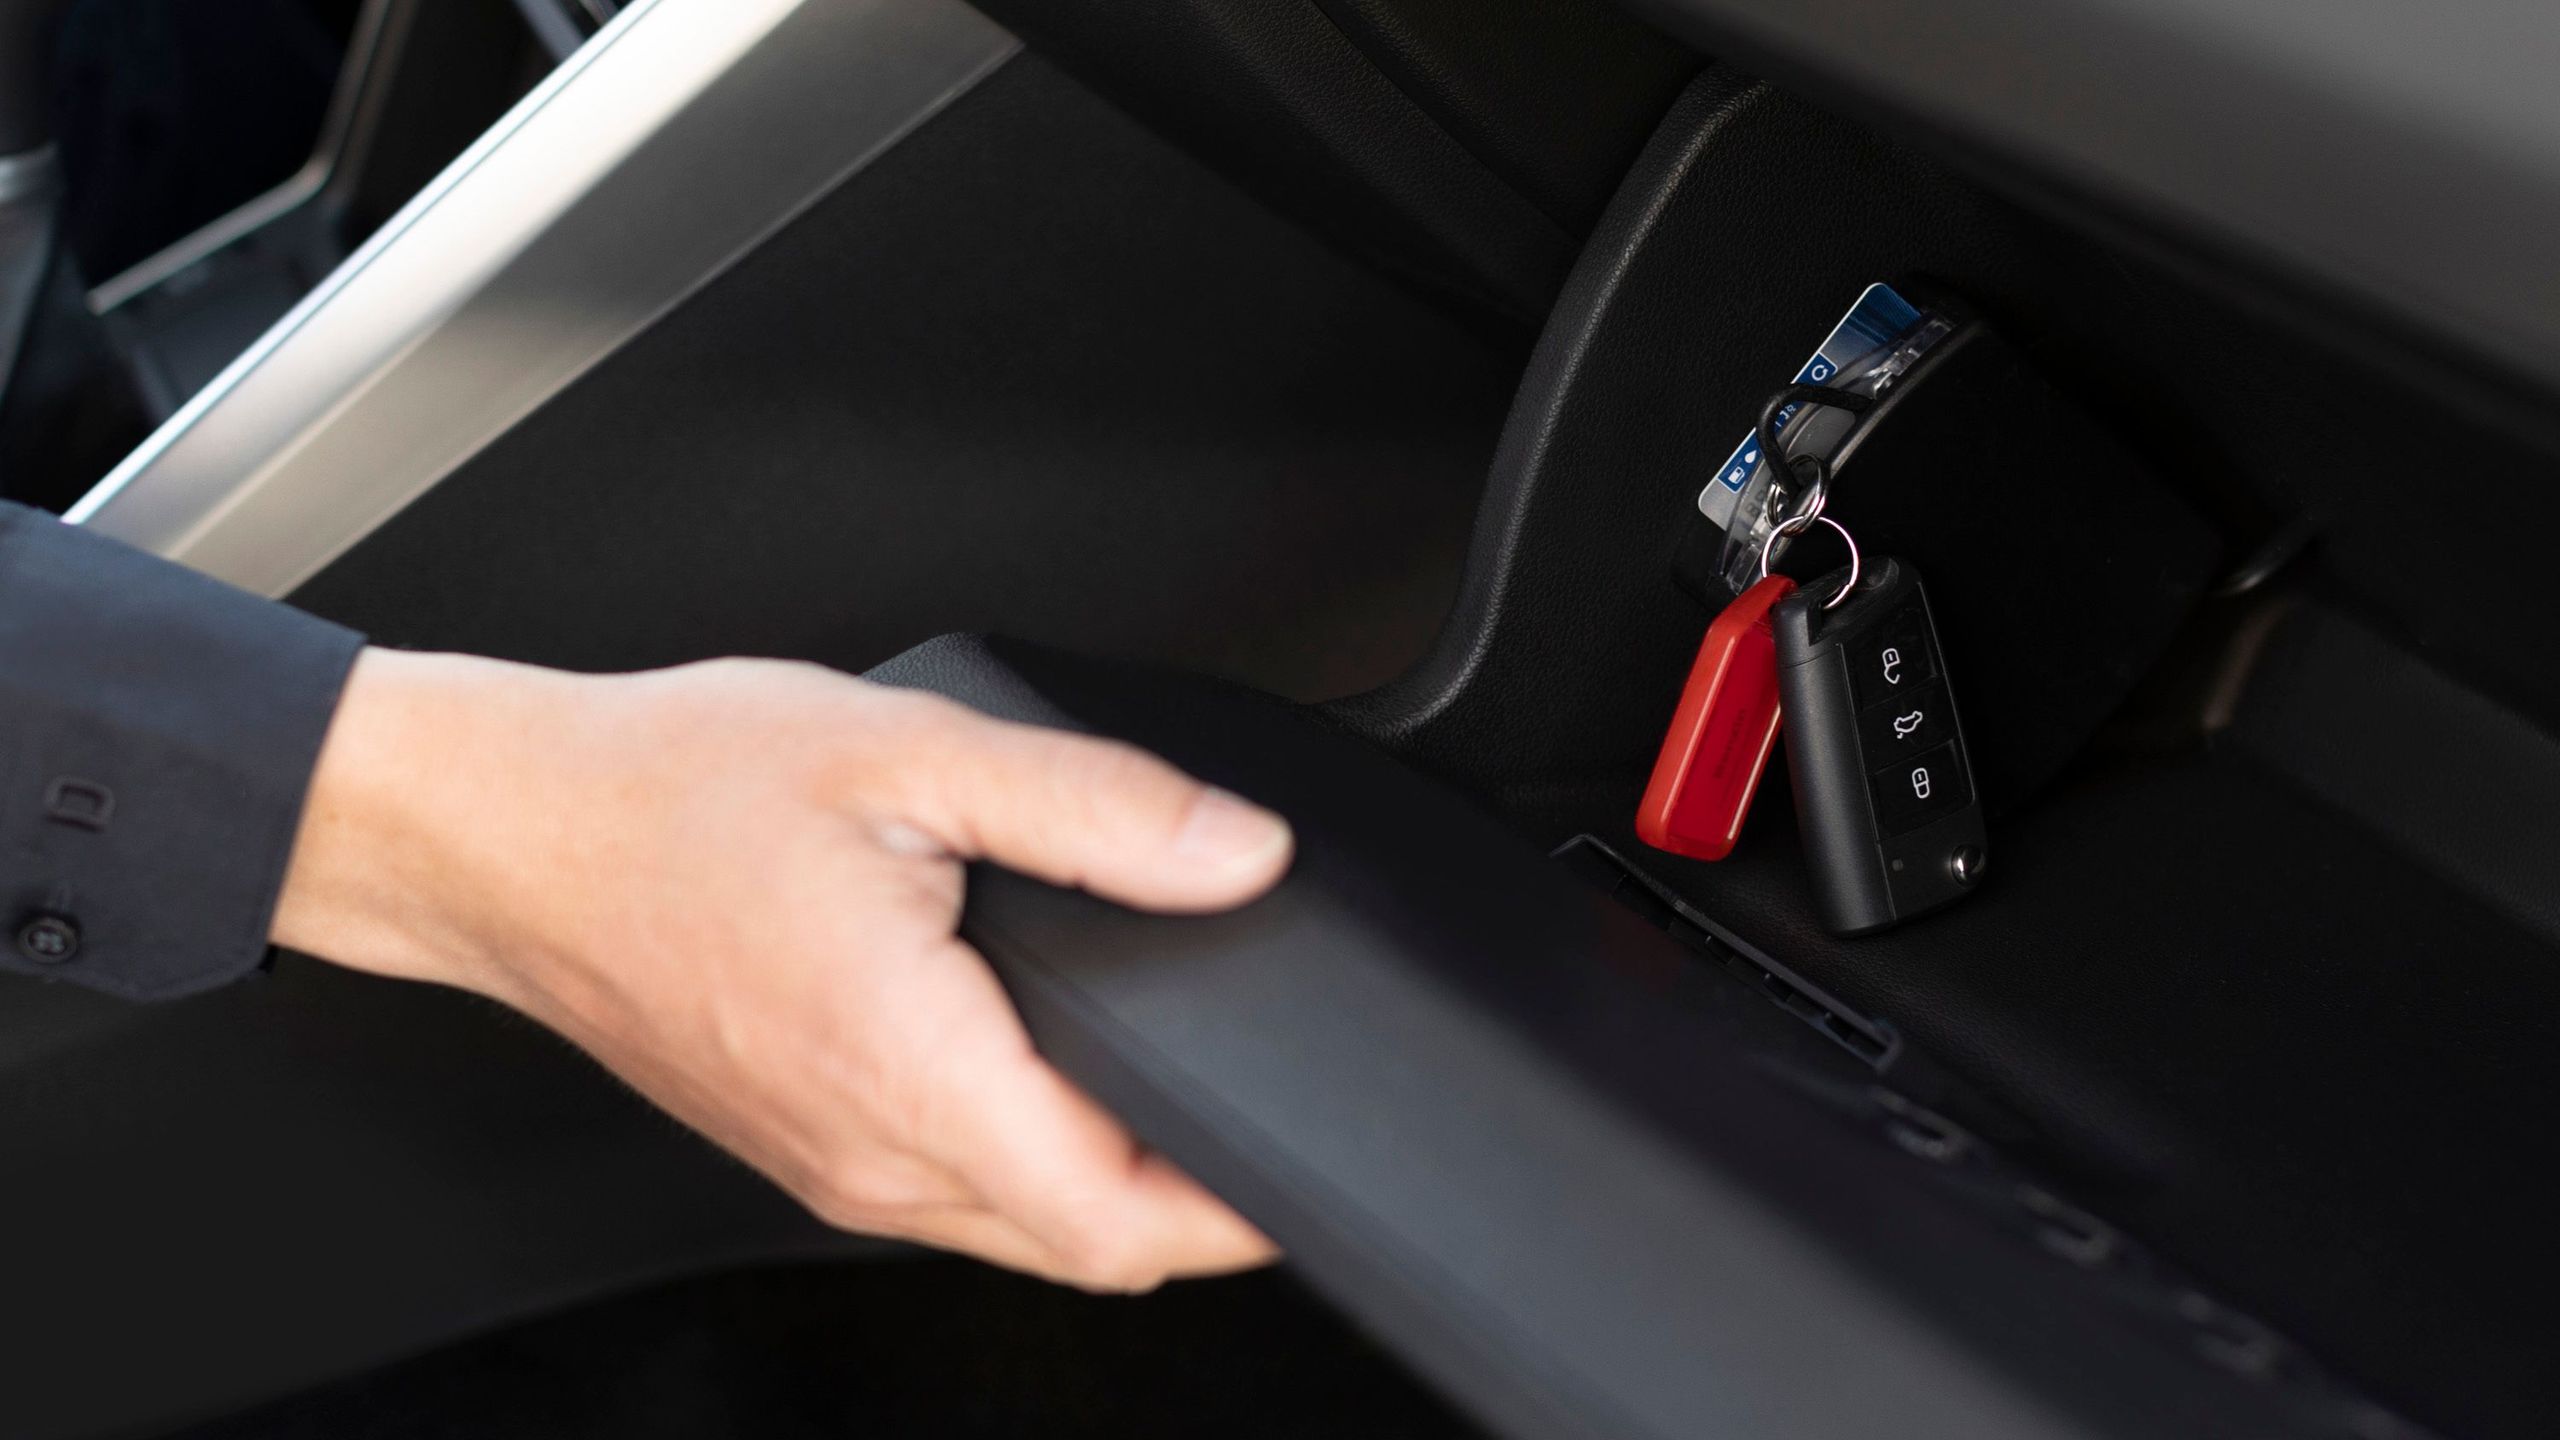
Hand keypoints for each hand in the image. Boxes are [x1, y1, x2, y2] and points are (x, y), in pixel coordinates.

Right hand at [272, 648, 1292, 1291]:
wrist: (505, 834)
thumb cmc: (668, 792)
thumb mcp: (909, 752)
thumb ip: (1099, 808)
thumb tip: (1239, 853)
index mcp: (906, 1069)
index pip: (1117, 1223)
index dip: (1239, 1215)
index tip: (1307, 1166)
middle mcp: (865, 1153)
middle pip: (1082, 1249)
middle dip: (1193, 1206)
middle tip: (1262, 1115)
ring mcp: (824, 1166)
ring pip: (1015, 1232)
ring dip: (1107, 1185)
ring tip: (1168, 1087)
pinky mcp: (799, 1148)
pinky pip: (949, 1196)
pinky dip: (1027, 1163)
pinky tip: (1044, 1076)